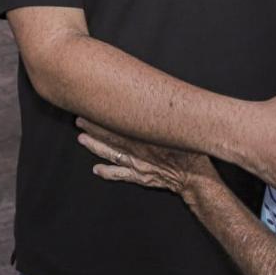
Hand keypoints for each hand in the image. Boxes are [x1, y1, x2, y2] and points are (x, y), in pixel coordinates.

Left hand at [76, 117, 216, 199]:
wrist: (196, 178)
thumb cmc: (191, 151)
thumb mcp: (180, 127)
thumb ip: (167, 115)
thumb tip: (159, 96)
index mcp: (148, 136)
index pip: (120, 123)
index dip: (104, 116)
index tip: (92, 106)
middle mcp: (139, 150)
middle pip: (112, 137)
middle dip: (95, 128)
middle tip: (79, 119)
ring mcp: (138, 165)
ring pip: (112, 154)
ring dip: (96, 147)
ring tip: (82, 139)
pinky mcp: (141, 178)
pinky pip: (121, 175)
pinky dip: (108, 173)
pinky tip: (96, 170)